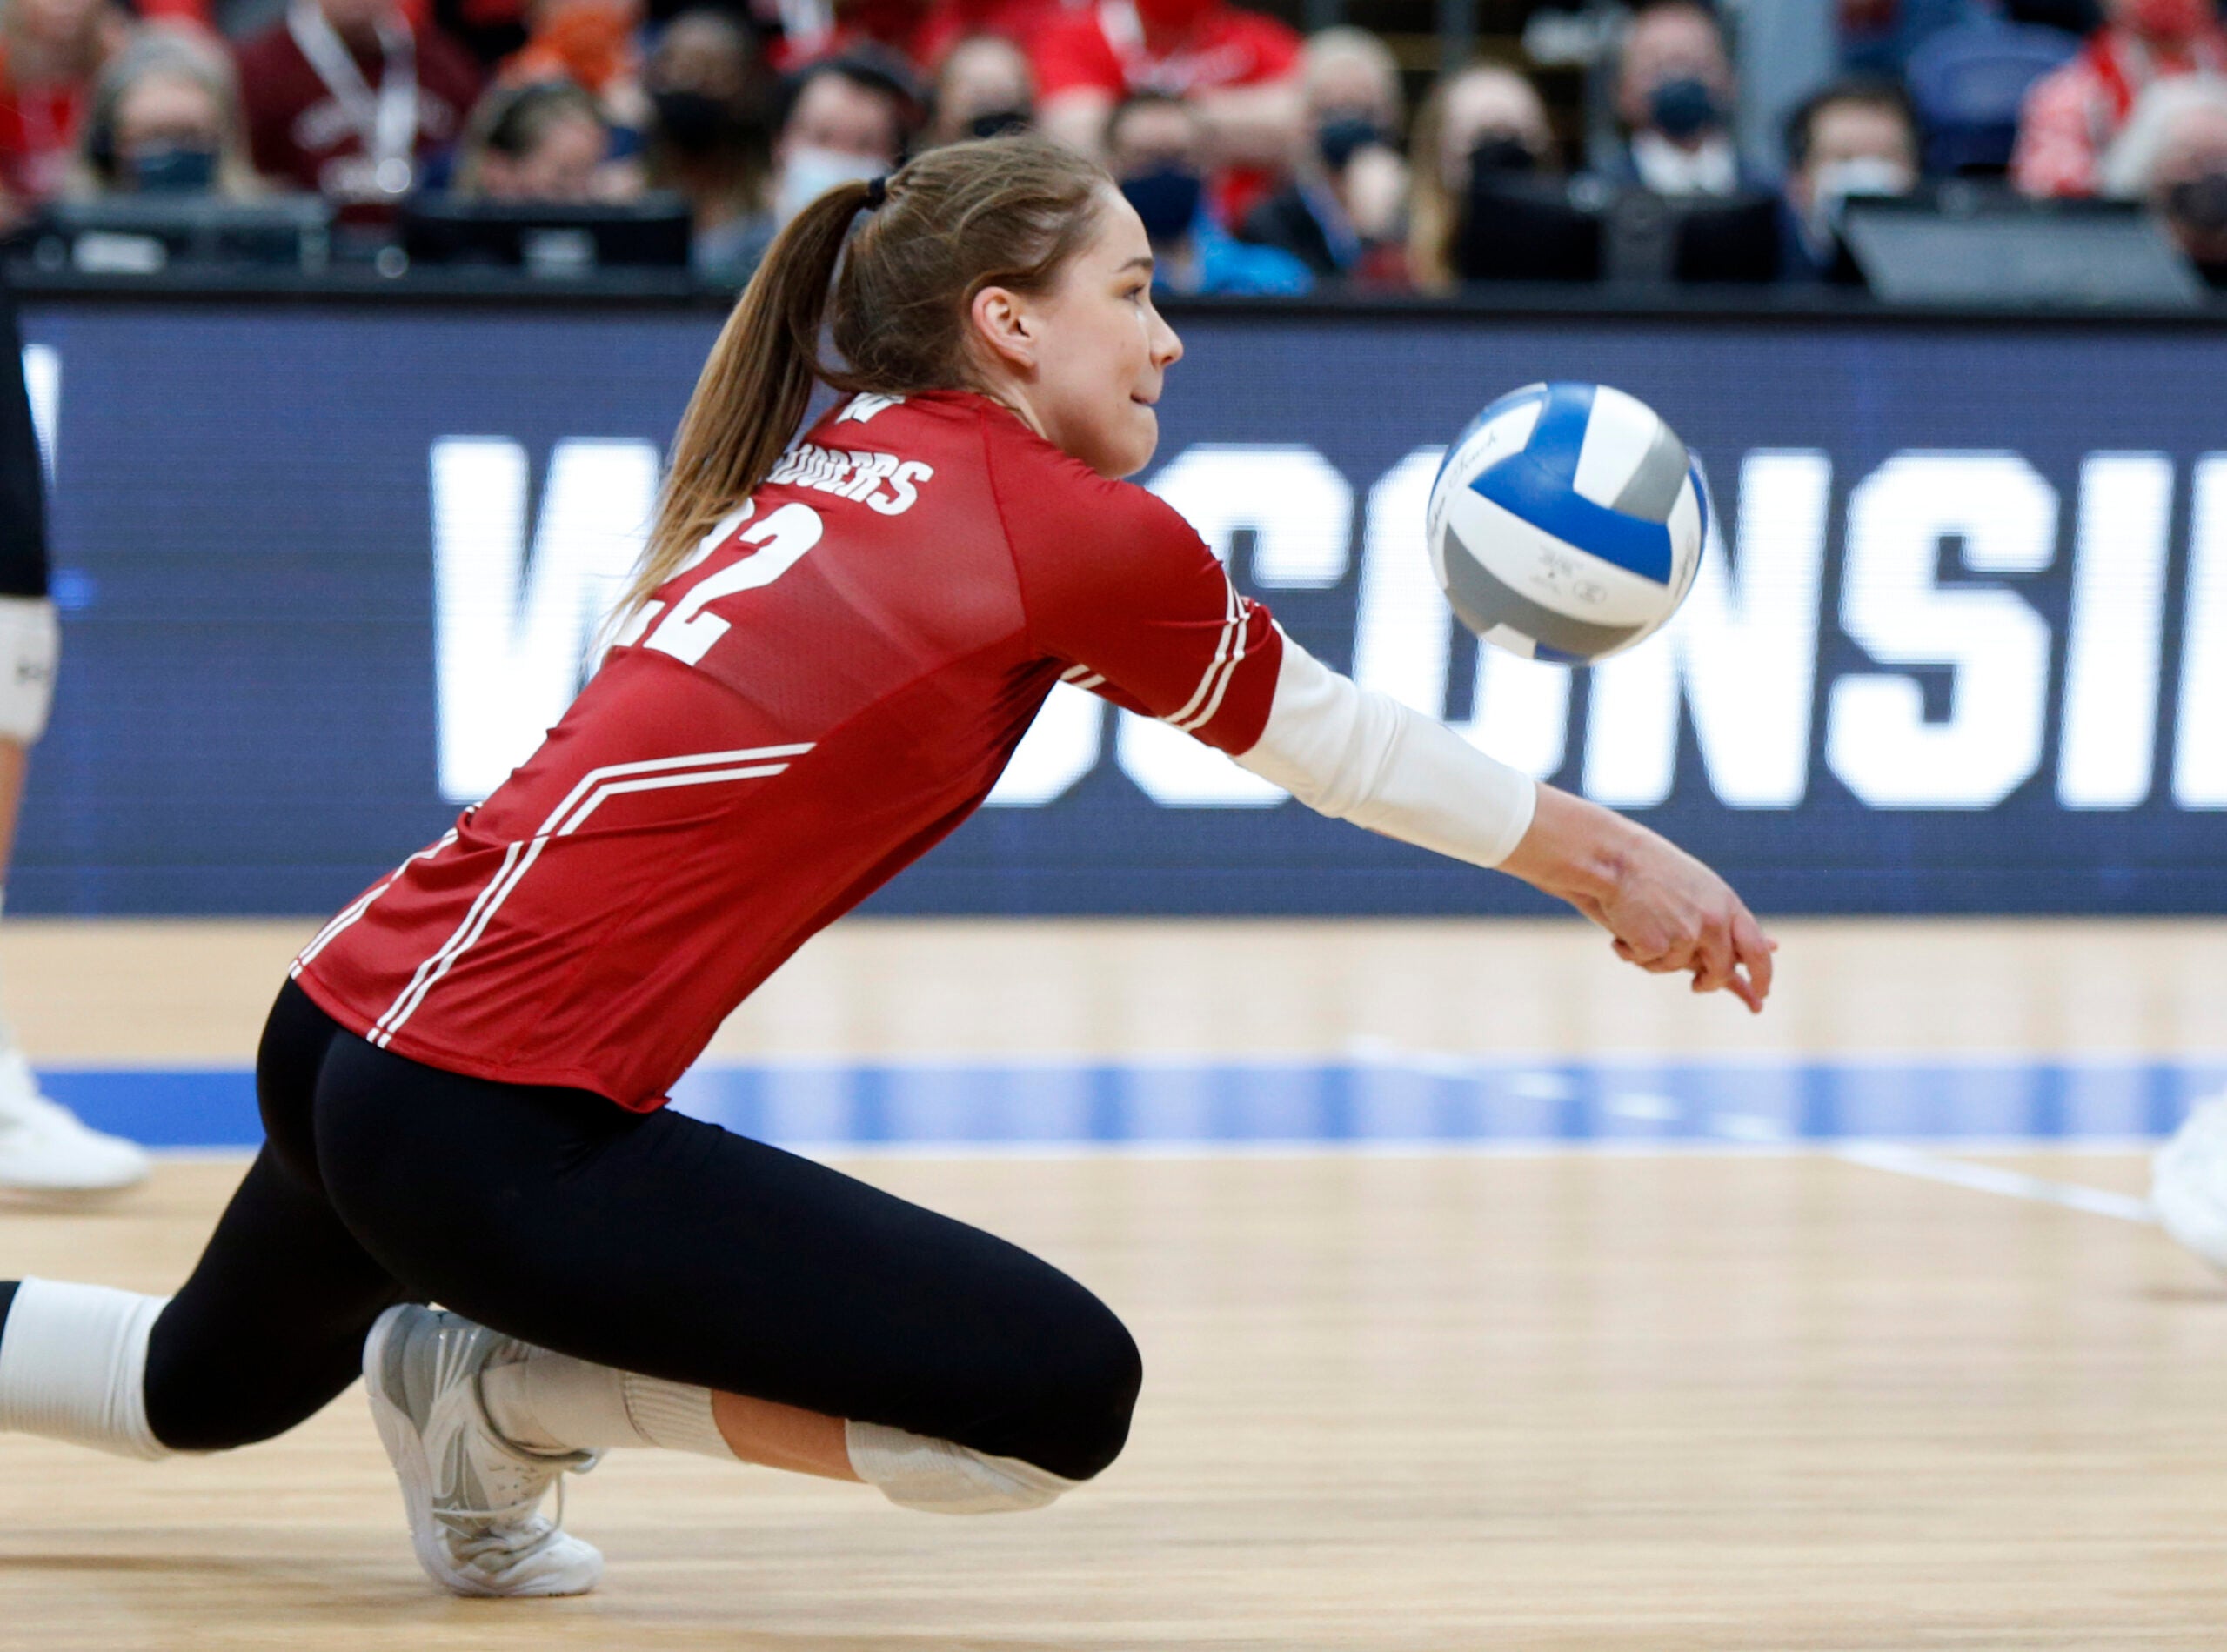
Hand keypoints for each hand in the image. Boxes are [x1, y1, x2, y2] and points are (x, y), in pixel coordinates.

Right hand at [1500, 784, 1777, 1012]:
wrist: (1613, 857)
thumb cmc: (1650, 870)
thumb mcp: (1700, 890)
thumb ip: (1729, 921)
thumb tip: (1774, 946)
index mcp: (1726, 903)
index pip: (1756, 948)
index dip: (1762, 974)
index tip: (1762, 993)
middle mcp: (1714, 921)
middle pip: (1722, 971)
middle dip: (1711, 983)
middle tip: (1698, 988)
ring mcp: (1688, 934)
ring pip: (1675, 967)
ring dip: (1653, 956)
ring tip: (1635, 923)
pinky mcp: (1660, 945)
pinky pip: (1646, 962)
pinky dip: (1629, 950)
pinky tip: (1620, 926)